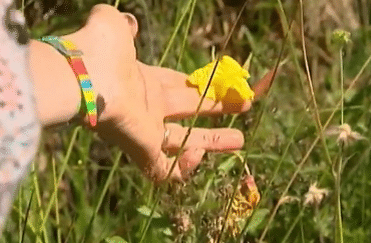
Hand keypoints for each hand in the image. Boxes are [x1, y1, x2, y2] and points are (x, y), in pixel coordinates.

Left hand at [60, 4, 250, 182]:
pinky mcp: (144, 151)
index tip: (224, 83)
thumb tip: (129, 22)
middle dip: (218, 109)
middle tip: (246, 106)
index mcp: (145, 81)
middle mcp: (149, 107)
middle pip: (190, 111)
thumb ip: (124, 26)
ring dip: (213, 143)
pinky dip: (185, 168)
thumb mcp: (114, 27)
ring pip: (185, 144)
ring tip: (240, 141)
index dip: (200, 84)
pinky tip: (198, 153)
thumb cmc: (99, 49)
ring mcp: (147, 132)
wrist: (81, 76)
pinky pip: (167, 173)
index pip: (178, 84)